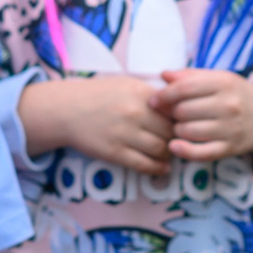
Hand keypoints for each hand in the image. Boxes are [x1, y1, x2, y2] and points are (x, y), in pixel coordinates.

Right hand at [17, 75, 171, 172]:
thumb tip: (179, 106)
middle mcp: (135, 113)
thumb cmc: (99, 95)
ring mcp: (125, 134)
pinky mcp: (115, 152)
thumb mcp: (127, 84)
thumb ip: (152, 94)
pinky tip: (162, 168)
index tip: (185, 125)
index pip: (175, 110)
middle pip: (171, 131)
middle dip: (178, 139)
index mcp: (141, 93)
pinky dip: (157, 168)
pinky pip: (143, 164)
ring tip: (170, 155)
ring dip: (169, 154)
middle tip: (180, 143)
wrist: (67, 110)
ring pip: (160, 149)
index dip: (183, 120)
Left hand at [152, 70, 252, 163]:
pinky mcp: (231, 148)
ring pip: (189, 131)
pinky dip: (184, 151)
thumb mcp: (217, 78)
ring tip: (179, 126)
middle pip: (184, 111)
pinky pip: (201, 153)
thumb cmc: (233, 94)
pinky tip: (175, 146)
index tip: (153, 101)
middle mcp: (229, 105)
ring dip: (177, 130)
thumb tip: (164, 75)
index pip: (185, 88)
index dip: (164, 95)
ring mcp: (231, 128)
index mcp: (224, 83)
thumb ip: (190, 76)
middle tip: (170, 114)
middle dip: (171, 113)